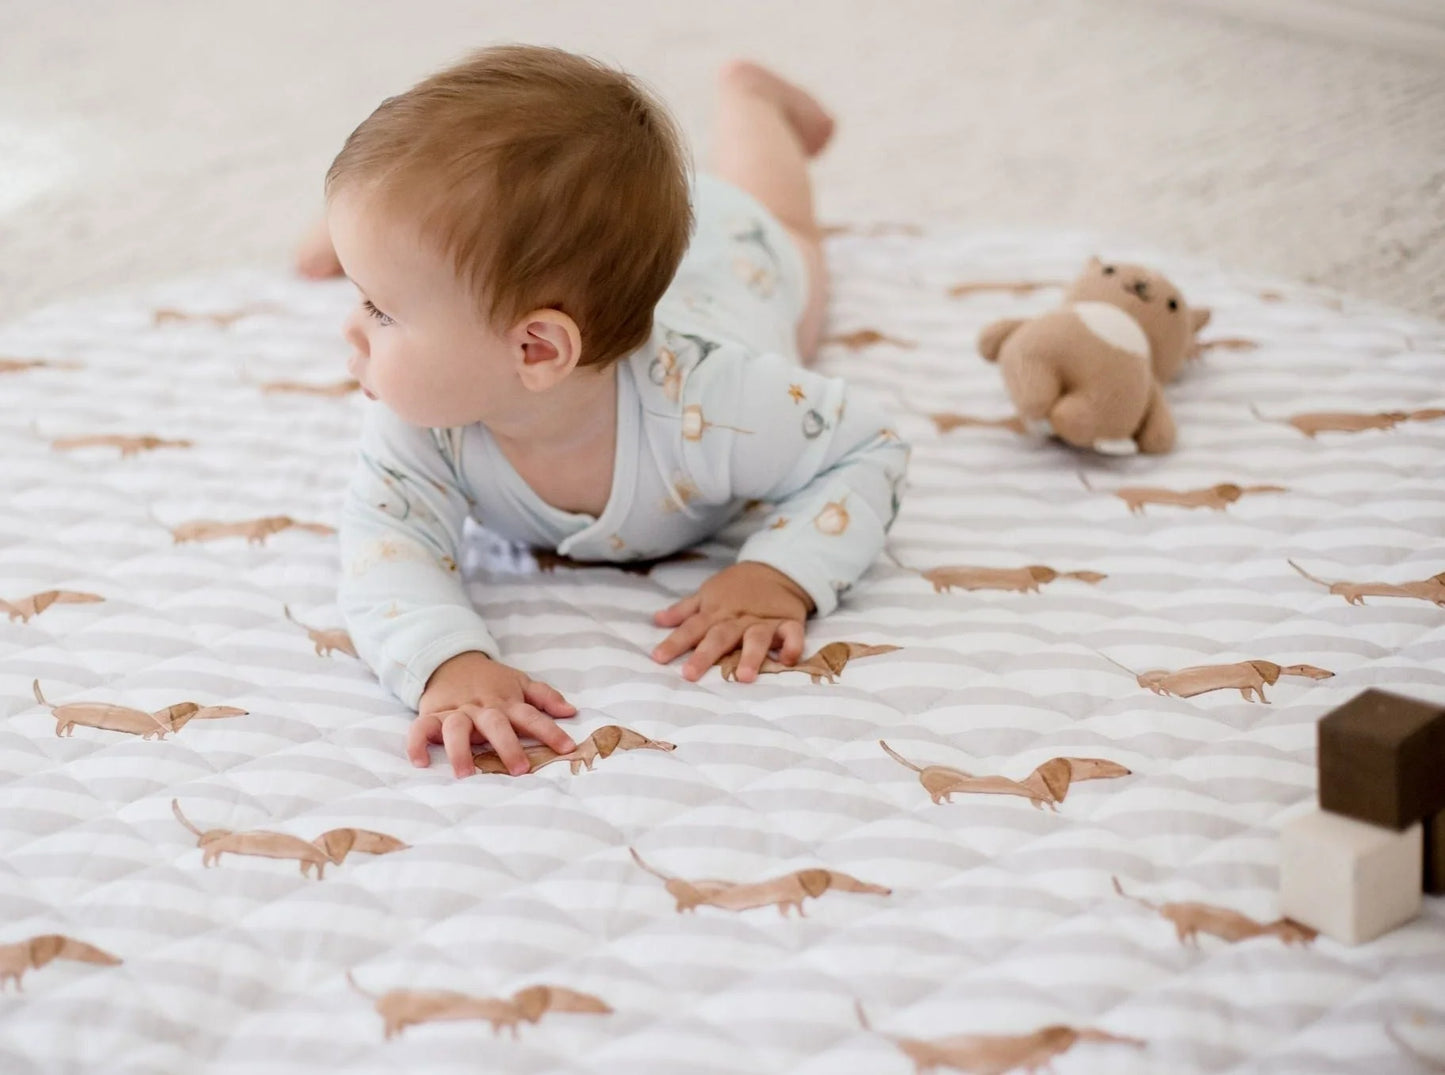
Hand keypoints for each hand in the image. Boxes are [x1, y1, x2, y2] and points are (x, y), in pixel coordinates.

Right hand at [413, 651, 576, 776]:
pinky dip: (417, 743)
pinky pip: (421, 728)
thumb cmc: (490, 680)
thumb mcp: (520, 682)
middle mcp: (482, 708)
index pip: (531, 716)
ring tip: (465, 773)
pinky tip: (421, 761)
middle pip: (496, 724)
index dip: (550, 731)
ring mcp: (456, 711)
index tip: (567, 747)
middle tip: (519, 770)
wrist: (450, 659)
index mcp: (507, 702)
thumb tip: (571, 711)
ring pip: (457, 728)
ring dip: (460, 750)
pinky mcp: (432, 715)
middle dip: (508, 746)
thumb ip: (545, 696)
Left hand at [651, 562, 812, 682]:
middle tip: (690, 674)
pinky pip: (793, 634)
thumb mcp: (708, 593)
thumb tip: (656, 620)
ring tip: (744, 677)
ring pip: (756, 637)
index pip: (691, 628)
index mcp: (716, 612)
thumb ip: (684, 610)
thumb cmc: (736, 587)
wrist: (776, 567)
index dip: (675, 642)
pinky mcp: (788, 621)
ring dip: (750, 655)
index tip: (658, 658)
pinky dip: (793, 645)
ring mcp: (764, 621)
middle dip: (705, 654)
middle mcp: (738, 618)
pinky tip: (789, 659)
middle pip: (720, 636)